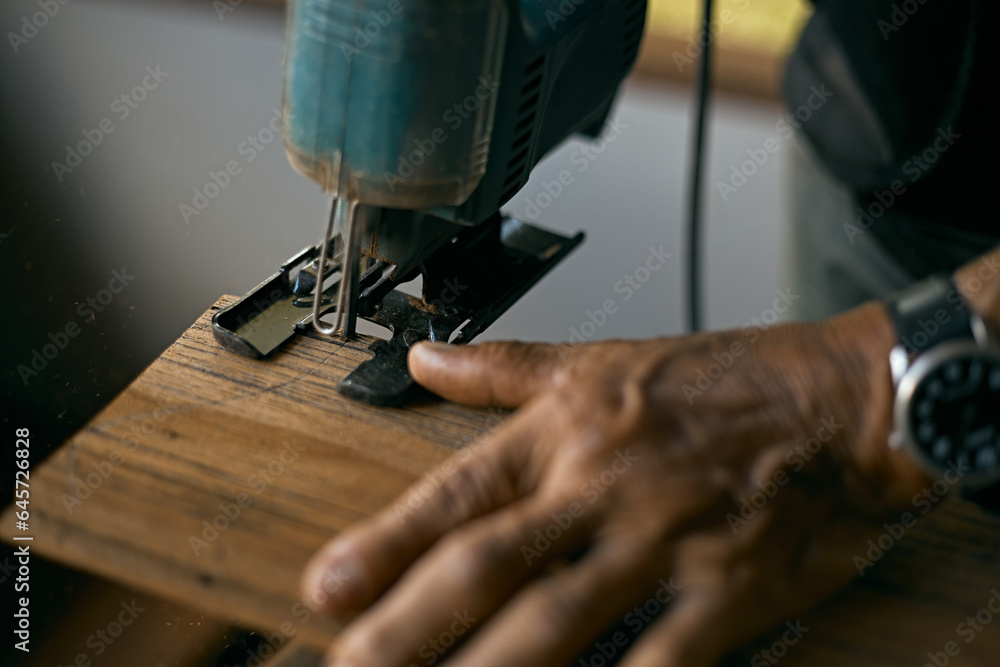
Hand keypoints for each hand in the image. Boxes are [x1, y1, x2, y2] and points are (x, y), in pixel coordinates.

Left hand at [302, 302, 930, 666]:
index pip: (459, 495)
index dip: (386, 544)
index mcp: (564, 433)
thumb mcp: (599, 360)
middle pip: (488, 567)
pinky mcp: (724, 591)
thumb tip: (426, 359)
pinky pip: (662, 658)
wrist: (836, 401)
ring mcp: (661, 545)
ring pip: (558, 620)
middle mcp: (600, 490)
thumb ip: (502, 368)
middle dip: (408, 627)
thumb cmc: (722, 382)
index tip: (326, 588)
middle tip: (346, 666)